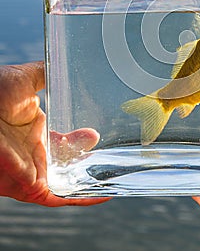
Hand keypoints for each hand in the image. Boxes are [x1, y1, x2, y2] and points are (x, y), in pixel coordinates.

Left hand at [0, 62, 108, 206]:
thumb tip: (62, 61)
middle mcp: (32, 153)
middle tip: (110, 151)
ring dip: (89, 179)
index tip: (96, 132)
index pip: (61, 140)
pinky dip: (82, 198)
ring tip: (114, 173)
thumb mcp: (24, 78)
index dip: (79, 139)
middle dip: (88, 159)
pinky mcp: (31, 186)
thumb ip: (43, 74)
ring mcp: (33, 171)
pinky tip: (103, 193)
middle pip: (66, 162)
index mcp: (32, 130)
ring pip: (67, 182)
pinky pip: (60, 198)